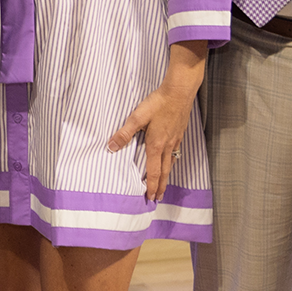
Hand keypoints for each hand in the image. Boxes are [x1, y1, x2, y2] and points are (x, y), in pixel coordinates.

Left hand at [107, 41, 206, 201]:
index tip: (150, 197)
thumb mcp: (137, 117)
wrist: (179, 92)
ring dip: (167, 176)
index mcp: (156, 144)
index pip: (153, 171)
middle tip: (158, 198)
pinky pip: (176, 153)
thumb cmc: (158, 103)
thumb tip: (111, 147)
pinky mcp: (180, 133)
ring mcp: (176, 139)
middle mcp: (167, 145)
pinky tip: (171, 160)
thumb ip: (124, 133)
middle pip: (164, 171)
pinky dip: (172, 162)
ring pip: (171, 163)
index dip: (151, 185)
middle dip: (160, 186)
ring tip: (164, 185)